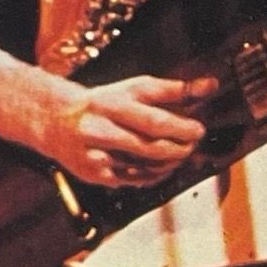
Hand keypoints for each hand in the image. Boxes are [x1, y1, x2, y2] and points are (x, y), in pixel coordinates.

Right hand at [42, 73, 214, 186]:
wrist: (56, 120)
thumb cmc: (102, 103)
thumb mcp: (134, 88)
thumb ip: (173, 89)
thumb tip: (209, 85)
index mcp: (112, 104)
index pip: (153, 121)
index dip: (180, 129)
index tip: (198, 130)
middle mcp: (102, 130)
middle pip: (151, 148)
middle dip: (179, 149)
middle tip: (192, 144)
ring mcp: (97, 156)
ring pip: (145, 168)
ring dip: (169, 164)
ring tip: (178, 154)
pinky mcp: (95, 175)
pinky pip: (134, 181)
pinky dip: (152, 175)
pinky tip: (159, 167)